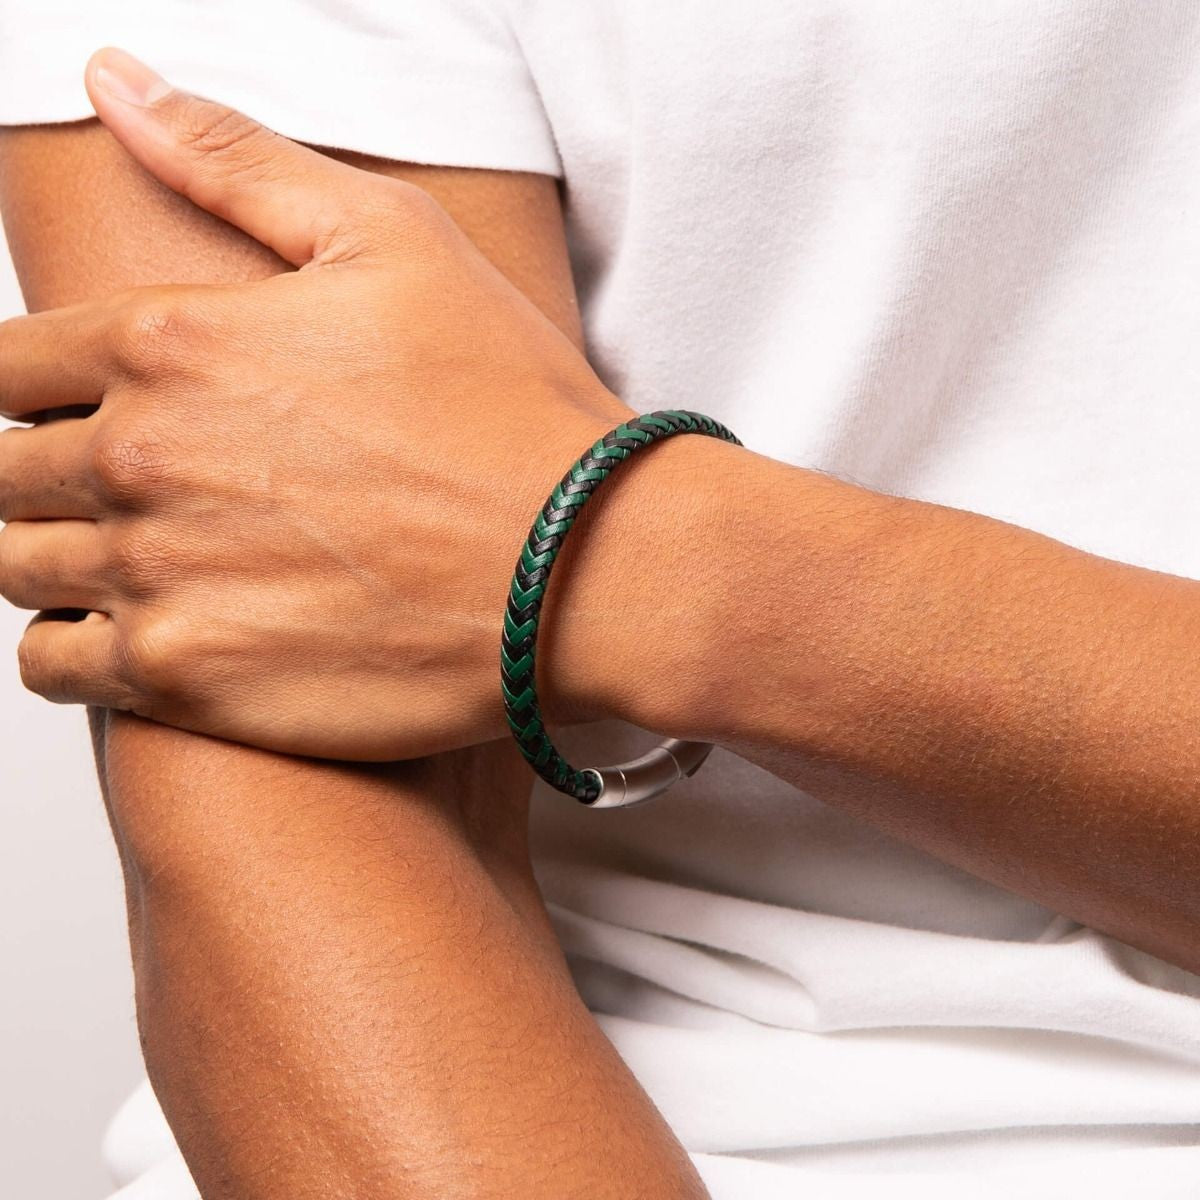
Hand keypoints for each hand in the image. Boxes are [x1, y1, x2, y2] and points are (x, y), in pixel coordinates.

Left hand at [0, 49, 639, 759]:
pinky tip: (132, 628)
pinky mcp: (192, 679)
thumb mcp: (392, 242)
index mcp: (167, 344)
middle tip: (125, 484)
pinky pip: (53, 666)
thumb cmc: (506, 410)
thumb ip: (236, 160)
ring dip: (53, 553)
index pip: (2, 359)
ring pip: (14, 564)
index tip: (81, 403)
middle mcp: (141, 460)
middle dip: (41, 468)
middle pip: (1, 468)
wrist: (585, 564)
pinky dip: (70, 646)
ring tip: (131, 554)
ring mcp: (158, 577)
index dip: (32, 379)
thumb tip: (115, 81)